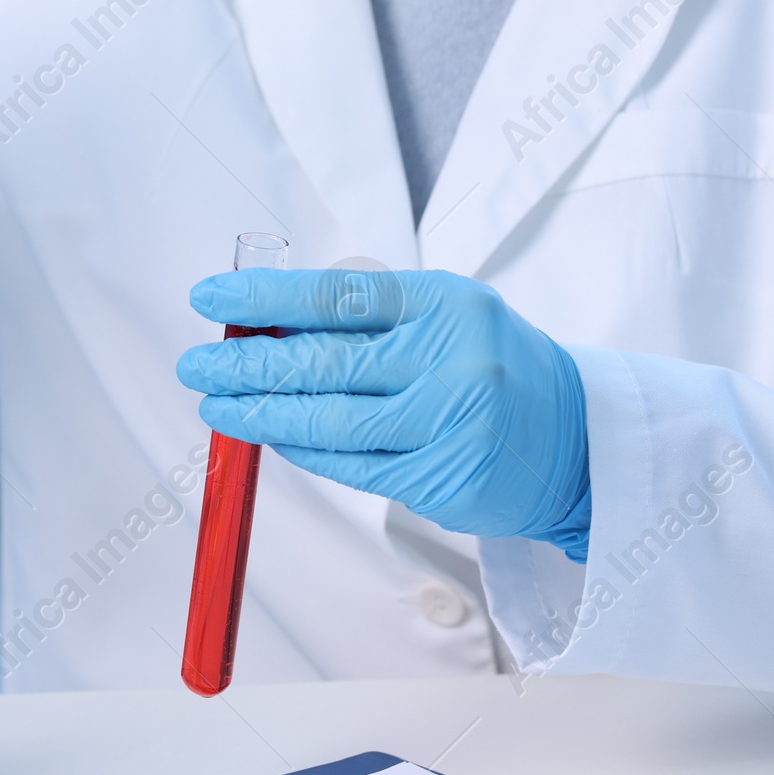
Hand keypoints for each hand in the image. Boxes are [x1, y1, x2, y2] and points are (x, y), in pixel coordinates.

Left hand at [176, 267, 589, 559]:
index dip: (267, 297)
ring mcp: (449, 423)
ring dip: (261, 413)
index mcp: (446, 303)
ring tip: (216, 405)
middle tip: (198, 364)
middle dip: (248, 364)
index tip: (212, 298)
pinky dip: (303, 449)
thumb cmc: (492, 366)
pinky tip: (269, 436)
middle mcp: (452, 360)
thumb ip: (366, 317)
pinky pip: (352, 465)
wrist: (576, 441)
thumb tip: (265, 323)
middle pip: (325, 363)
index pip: (339, 296)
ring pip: (331, 421)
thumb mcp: (443, 316)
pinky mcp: (442, 478)